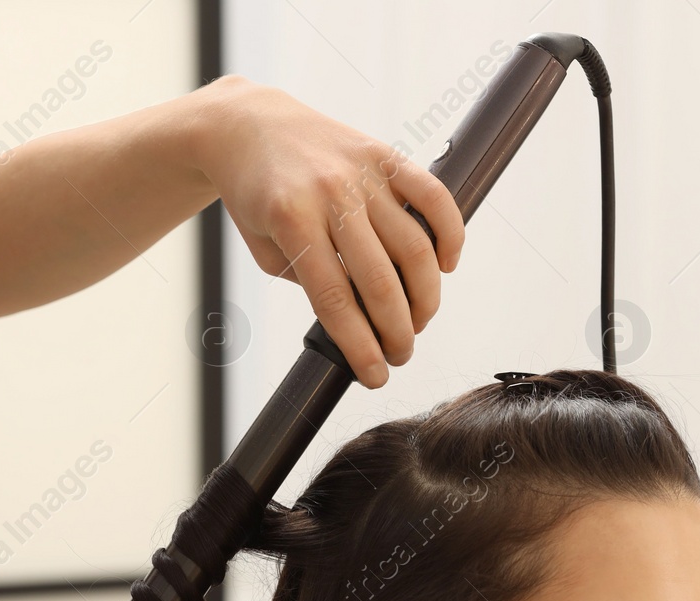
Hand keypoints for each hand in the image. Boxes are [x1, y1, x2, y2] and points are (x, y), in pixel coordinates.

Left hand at [190, 75, 466, 387]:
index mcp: (292, 220)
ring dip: (426, 297)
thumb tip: (360, 318)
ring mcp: (362, 173)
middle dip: (397, 332)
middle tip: (401, 354)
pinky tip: (447, 265)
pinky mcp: (385, 155)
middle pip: (380, 281)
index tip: (377, 376)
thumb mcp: (265, 247)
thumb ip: (308, 280)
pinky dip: (450, 234)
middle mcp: (331, 195)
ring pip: (414, 247)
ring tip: (419, 321)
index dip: (360, 346)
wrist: (249, 126)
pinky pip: (433, 196)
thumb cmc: (256, 195)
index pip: (335, 300)